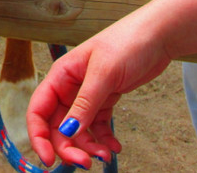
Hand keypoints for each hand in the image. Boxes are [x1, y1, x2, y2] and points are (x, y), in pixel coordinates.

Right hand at [26, 13, 171, 168]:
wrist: (157, 35)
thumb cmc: (127, 42)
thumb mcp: (104, 73)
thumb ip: (85, 104)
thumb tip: (68, 132)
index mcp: (60, 75)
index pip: (39, 110)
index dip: (38, 136)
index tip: (49, 159)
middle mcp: (69, 87)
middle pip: (57, 125)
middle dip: (68, 146)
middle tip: (85, 163)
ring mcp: (87, 94)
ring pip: (78, 129)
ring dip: (88, 146)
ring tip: (105, 155)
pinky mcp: (105, 99)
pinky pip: (97, 126)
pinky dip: (103, 139)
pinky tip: (114, 147)